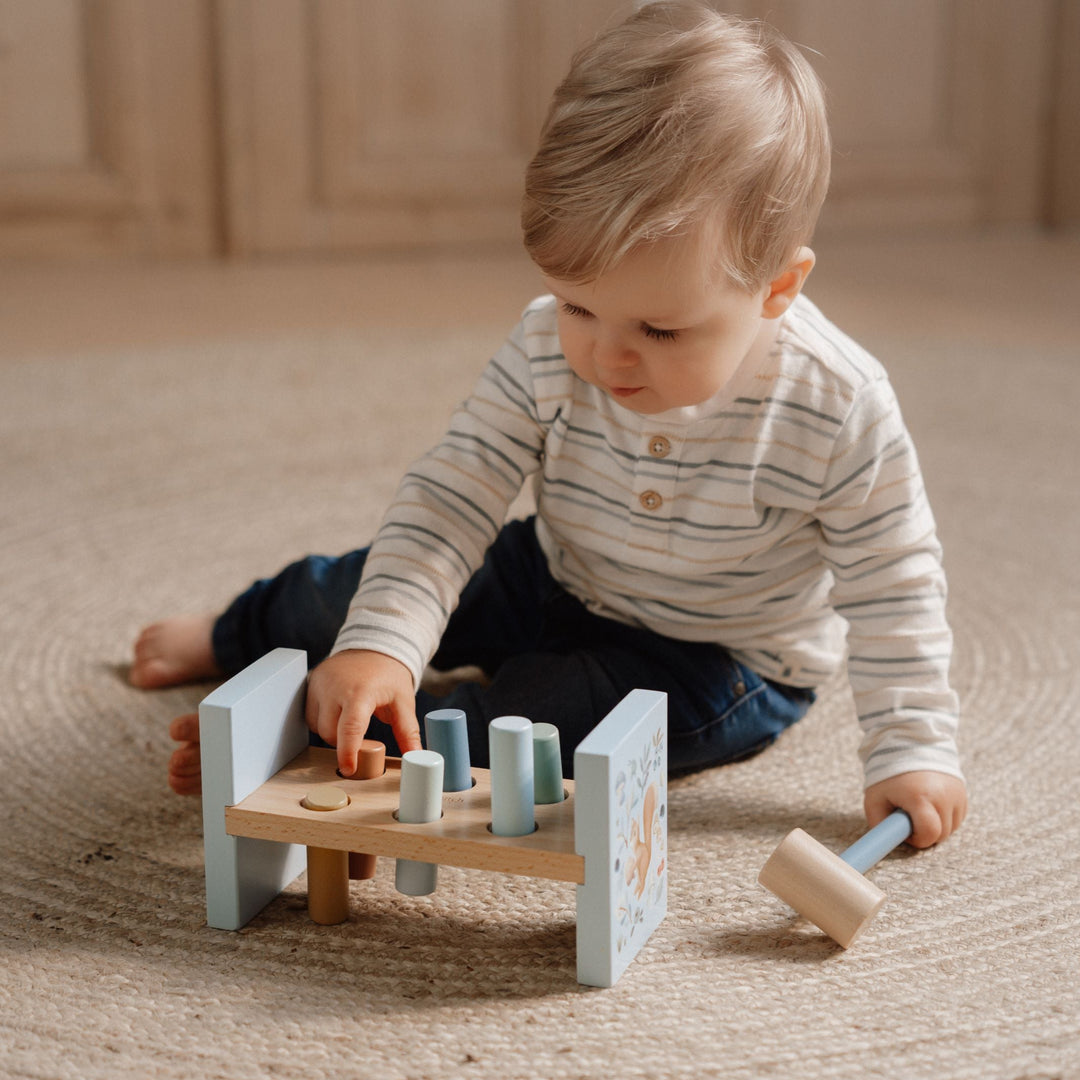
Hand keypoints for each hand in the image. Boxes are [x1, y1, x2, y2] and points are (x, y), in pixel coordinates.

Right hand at [306, 649, 421, 775]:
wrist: (374, 646)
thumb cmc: (390, 675)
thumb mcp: (404, 702)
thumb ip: (408, 732)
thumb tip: (416, 758)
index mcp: (361, 691)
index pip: (349, 728)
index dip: (348, 753)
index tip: (350, 769)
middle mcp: (335, 686)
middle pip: (330, 733)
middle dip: (344, 743)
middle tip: (363, 737)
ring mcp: (320, 683)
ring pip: (318, 726)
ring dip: (332, 732)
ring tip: (352, 719)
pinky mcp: (311, 682)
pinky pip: (311, 714)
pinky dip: (323, 720)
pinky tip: (339, 712)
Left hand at [864, 770, 966, 847]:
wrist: (909, 744)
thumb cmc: (888, 773)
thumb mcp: (875, 798)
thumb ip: (879, 824)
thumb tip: (888, 842)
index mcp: (920, 796)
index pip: (929, 834)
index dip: (917, 839)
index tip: (906, 831)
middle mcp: (943, 795)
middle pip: (941, 834)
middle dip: (925, 832)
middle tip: (909, 817)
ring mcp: (956, 793)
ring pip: (951, 828)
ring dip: (936, 825)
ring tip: (919, 806)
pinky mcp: (962, 792)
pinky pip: (957, 817)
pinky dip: (944, 816)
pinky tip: (931, 803)